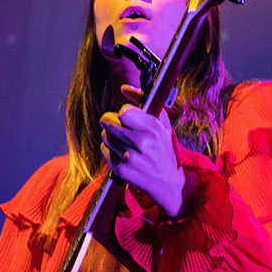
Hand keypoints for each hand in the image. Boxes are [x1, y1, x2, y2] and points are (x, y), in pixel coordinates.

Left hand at [100, 88, 187, 216]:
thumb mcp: (162, 122)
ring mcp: (130, 158)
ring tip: (124, 141)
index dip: (124, 112)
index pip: (124, 112)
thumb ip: (143, 101)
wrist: (168, 182)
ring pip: (105, 135)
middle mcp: (142, 143)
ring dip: (111, 135)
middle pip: (109, 122)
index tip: (129, 117)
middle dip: (112, 121)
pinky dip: (110, 149)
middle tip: (120, 126)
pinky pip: (104, 149)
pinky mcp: (121, 169)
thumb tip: (124, 88)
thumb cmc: (163, 148)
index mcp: (153, 129)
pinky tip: (122, 152)